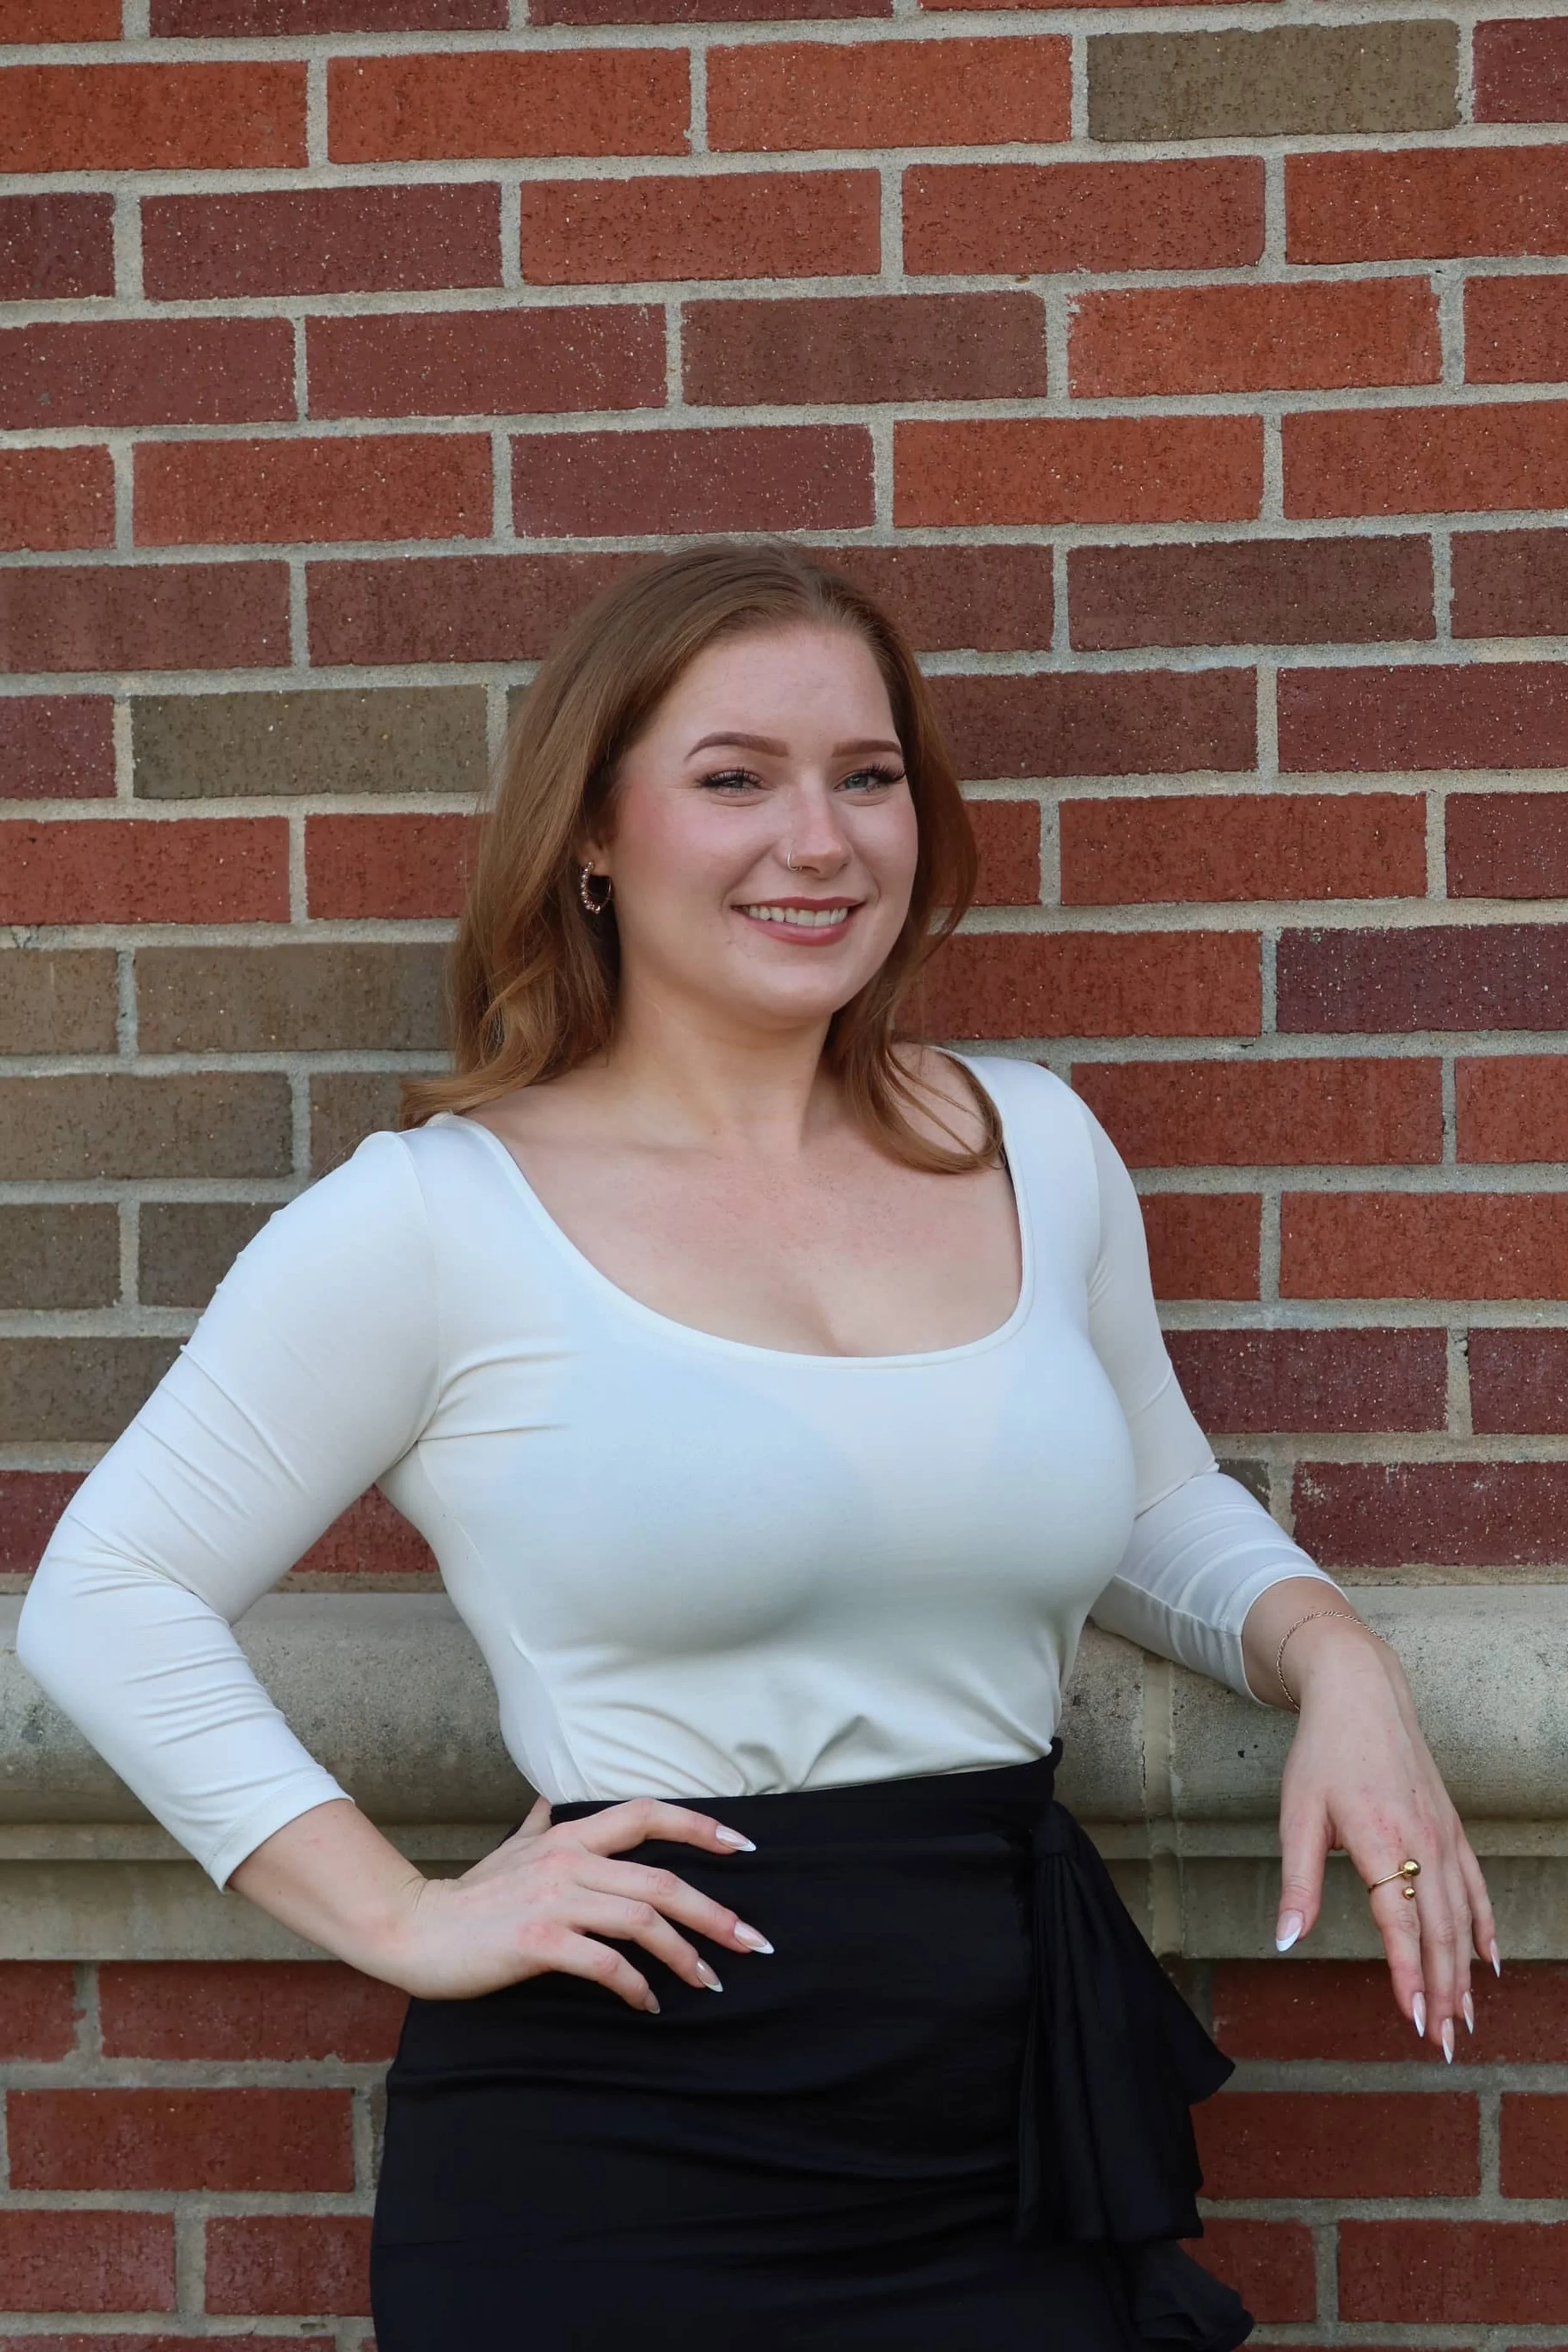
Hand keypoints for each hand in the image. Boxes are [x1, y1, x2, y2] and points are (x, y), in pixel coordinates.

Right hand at [386, 1796, 772, 2010]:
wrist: (415, 1930)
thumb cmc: (468, 1896)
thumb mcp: (508, 1849)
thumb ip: (536, 1825)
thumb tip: (546, 1799)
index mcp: (569, 1836)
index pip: (647, 1814)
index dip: (699, 1825)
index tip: (743, 1846)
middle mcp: (569, 1860)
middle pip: (662, 1879)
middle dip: (716, 1912)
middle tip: (753, 1940)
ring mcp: (554, 1899)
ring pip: (642, 1920)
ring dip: (685, 1955)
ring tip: (710, 1981)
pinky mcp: (539, 1940)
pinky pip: (605, 1964)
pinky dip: (636, 1986)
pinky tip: (649, 2004)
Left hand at [1263, 1604, 1496, 2060]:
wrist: (1362, 1693)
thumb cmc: (1323, 1753)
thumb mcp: (1297, 1814)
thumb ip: (1298, 1882)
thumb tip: (1286, 1939)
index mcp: (1380, 1841)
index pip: (1400, 1924)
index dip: (1407, 1975)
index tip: (1412, 2019)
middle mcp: (1421, 1843)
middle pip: (1439, 1931)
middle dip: (1442, 1991)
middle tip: (1443, 2042)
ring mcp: (1443, 1836)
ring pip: (1462, 1916)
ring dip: (1463, 1972)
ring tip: (1464, 2018)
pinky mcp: (1451, 1828)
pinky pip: (1475, 1886)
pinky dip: (1484, 1926)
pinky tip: (1487, 1960)